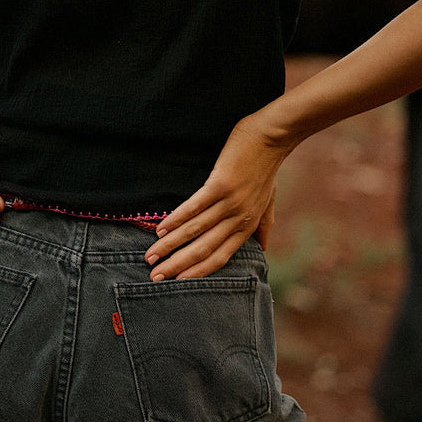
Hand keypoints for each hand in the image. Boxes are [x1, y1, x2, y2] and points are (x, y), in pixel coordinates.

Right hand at [144, 115, 286, 279]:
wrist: (271, 138)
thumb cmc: (266, 168)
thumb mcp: (269, 202)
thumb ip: (263, 226)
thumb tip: (263, 249)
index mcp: (247, 226)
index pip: (219, 258)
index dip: (196, 272)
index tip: (176, 283)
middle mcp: (238, 219)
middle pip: (203, 249)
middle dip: (177, 266)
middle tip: (154, 278)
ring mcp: (230, 202)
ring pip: (195, 230)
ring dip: (170, 245)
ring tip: (151, 255)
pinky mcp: (221, 184)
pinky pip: (194, 207)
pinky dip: (176, 219)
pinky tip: (161, 228)